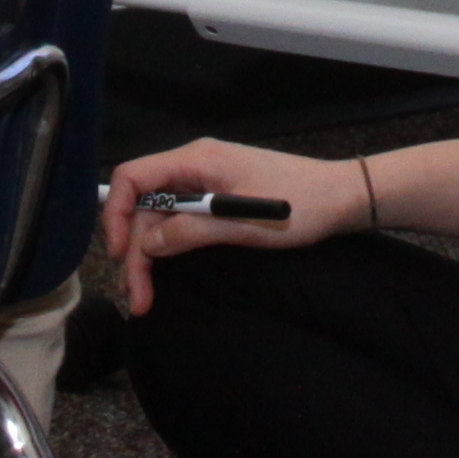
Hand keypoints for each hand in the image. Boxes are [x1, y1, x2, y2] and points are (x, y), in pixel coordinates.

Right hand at [97, 140, 361, 316]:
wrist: (343, 198)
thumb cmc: (300, 205)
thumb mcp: (243, 223)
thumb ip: (192, 231)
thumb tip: (145, 244)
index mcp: (197, 159)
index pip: (132, 177)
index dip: (115, 214)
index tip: (120, 255)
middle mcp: (195, 166)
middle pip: (144, 205)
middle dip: (134, 250)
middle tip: (137, 298)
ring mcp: (206, 182)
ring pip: (160, 218)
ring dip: (148, 255)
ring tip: (144, 297)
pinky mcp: (218, 199)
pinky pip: (181, 220)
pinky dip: (169, 248)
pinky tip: (163, 273)